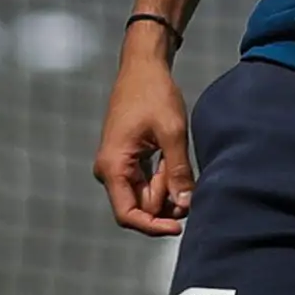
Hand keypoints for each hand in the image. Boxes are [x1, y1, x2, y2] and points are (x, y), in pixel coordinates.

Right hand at [94, 28, 196, 235]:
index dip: (153, 227)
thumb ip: (178, 172)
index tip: (180, 227)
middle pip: (140, 207)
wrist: (143, 67)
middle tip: (185, 174)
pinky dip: (164, 178)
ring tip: (177, 157)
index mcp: (113, 166)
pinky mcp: (127, 161)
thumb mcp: (172, 132)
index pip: (128, 215)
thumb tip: (185, 205)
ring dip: (167, 186)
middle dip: (167, 200)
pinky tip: (174, 161)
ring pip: (146, 196)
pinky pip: (147, 182)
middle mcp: (109, 170)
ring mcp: (117, 166)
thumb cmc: (154, 94)